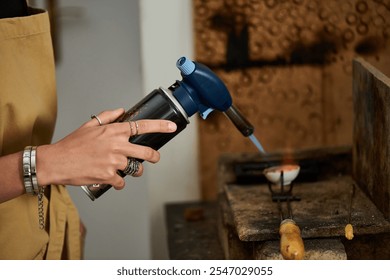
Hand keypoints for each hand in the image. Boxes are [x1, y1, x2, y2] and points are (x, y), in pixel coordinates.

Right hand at [36, 108, 176, 188]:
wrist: (56, 162)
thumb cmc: (72, 144)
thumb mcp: (89, 125)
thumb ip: (108, 116)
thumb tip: (122, 110)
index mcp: (114, 131)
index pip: (142, 126)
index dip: (160, 126)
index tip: (172, 127)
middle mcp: (117, 145)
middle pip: (147, 152)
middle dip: (154, 156)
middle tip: (154, 157)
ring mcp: (114, 162)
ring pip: (135, 169)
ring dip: (133, 171)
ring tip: (123, 169)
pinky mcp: (109, 176)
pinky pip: (122, 182)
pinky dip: (118, 182)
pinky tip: (110, 178)